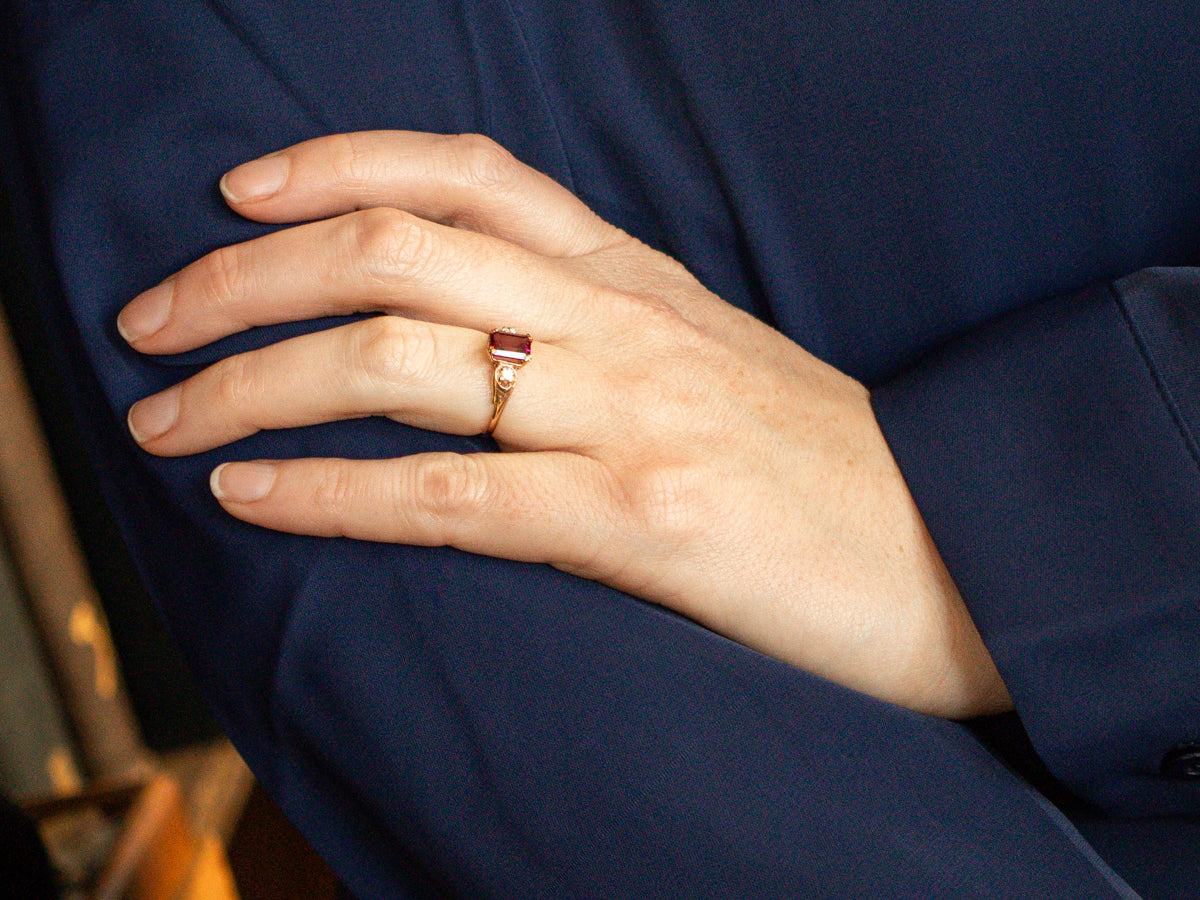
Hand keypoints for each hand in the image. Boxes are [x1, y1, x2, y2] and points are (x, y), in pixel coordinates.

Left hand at [120, 131, 1010, 717]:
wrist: (965, 559)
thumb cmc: (831, 472)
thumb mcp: (716, 364)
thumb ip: (607, 334)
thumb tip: (486, 342)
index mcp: (640, 282)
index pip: (466, 173)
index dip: (334, 163)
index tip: (240, 194)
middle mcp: (623, 325)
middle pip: (394, 249)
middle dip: (242, 275)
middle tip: (151, 315)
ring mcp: (630, 415)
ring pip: (396, 358)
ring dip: (250, 379)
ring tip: (164, 415)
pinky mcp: (643, 520)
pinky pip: (448, 493)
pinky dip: (328, 491)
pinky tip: (249, 495)